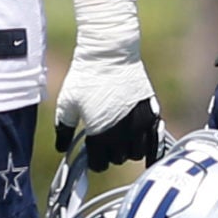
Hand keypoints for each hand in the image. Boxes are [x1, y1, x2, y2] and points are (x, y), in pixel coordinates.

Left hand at [53, 0, 162, 170]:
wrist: (109, 53)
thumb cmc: (85, 77)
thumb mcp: (66, 104)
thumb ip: (64, 130)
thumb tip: (62, 149)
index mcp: (100, 133)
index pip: (100, 164)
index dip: (95, 161)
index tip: (93, 155)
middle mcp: (122, 132)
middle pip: (119, 159)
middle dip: (111, 154)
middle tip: (106, 144)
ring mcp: (140, 122)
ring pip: (137, 153)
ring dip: (129, 150)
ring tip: (123, 141)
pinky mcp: (152, 112)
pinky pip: (156, 141)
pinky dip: (151, 150)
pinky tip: (148, 154)